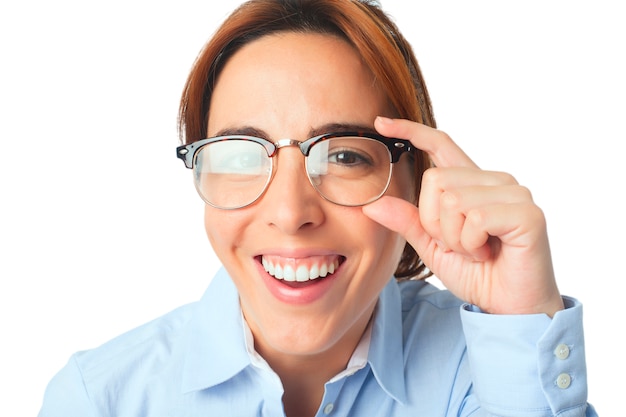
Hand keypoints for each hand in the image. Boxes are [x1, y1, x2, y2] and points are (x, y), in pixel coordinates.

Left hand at [363, 117, 563, 316]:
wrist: (508, 309)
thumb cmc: (477, 274)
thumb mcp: (432, 246)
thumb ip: (408, 222)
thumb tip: (371, 205)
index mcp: (472, 184)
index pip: (440, 144)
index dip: (411, 131)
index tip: (381, 122)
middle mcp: (495, 180)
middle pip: (436, 179)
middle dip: (435, 223)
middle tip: (461, 245)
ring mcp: (514, 193)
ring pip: (452, 200)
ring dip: (454, 238)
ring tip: (477, 250)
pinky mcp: (527, 212)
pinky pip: (475, 218)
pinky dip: (471, 244)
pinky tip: (489, 253)